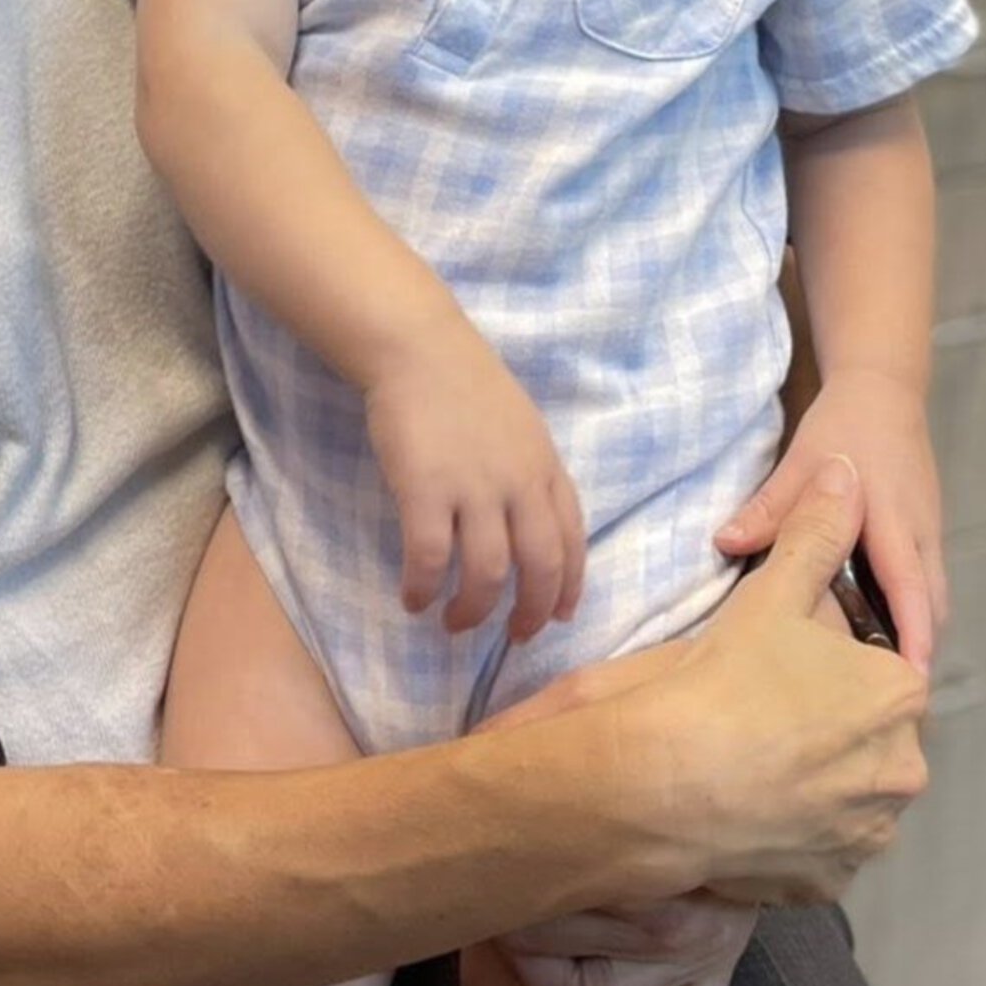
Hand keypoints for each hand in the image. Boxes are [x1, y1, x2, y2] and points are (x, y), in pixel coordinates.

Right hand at [363, 321, 585, 637]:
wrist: (419, 348)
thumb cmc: (466, 382)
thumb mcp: (521, 427)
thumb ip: (530, 473)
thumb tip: (530, 521)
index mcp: (546, 468)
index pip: (572, 541)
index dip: (568, 586)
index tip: (560, 616)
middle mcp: (519, 484)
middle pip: (540, 566)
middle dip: (531, 612)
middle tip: (514, 637)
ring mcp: (473, 488)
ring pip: (487, 572)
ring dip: (473, 610)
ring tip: (455, 624)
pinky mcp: (425, 490)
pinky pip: (429, 557)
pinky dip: (423, 587)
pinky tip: (413, 600)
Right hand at [485, 457, 928, 907]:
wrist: (665, 788)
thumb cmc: (722, 683)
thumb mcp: (769, 595)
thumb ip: (814, 531)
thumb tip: (845, 472)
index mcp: (899, 697)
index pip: (876, 672)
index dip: (825, 664)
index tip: (780, 666)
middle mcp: (905, 771)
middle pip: (865, 736)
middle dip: (822, 725)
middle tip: (755, 711)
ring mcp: (870, 834)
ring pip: (846, 794)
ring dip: (811, 780)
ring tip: (745, 760)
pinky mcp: (831, 880)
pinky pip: (818, 847)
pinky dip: (791, 830)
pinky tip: (746, 805)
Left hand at [717, 371, 946, 669]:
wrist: (884, 390)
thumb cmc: (843, 426)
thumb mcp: (801, 460)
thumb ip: (768, 507)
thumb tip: (726, 544)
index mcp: (893, 521)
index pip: (911, 589)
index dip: (914, 636)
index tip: (908, 680)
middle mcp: (921, 535)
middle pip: (933, 608)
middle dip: (918, 652)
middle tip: (890, 703)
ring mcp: (929, 536)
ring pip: (933, 600)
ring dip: (917, 636)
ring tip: (882, 684)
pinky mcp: (925, 536)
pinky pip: (926, 586)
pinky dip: (914, 615)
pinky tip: (880, 639)